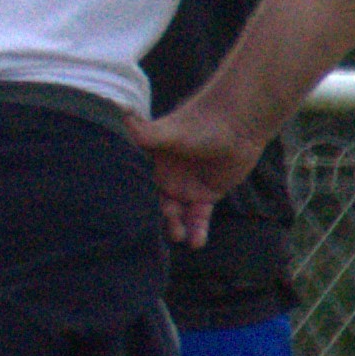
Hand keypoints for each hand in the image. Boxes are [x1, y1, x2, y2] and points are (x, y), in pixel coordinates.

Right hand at [136, 103, 251, 252]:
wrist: (237, 125)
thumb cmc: (200, 123)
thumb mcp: (168, 131)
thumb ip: (143, 131)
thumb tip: (117, 112)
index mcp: (148, 163)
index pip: (135, 186)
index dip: (130, 202)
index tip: (123, 217)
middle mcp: (163, 177)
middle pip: (154, 204)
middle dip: (154, 219)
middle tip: (155, 231)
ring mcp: (185, 188)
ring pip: (175, 215)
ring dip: (176, 228)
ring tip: (179, 237)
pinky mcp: (206, 195)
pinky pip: (198, 218)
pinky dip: (197, 231)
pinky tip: (196, 243)